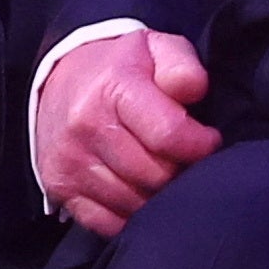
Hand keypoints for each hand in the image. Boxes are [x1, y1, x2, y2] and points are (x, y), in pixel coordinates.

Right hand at [33, 28, 220, 236]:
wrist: (59, 78)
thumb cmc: (121, 65)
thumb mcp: (156, 47)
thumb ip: (181, 65)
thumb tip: (195, 90)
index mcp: (113, 89)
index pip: (167, 134)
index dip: (200, 144)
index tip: (210, 140)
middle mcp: (86, 128)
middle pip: (153, 173)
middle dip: (182, 171)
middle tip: (189, 160)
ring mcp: (69, 162)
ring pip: (132, 201)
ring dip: (159, 195)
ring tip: (168, 173)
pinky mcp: (59, 187)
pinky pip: (104, 221)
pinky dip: (130, 215)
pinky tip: (142, 194)